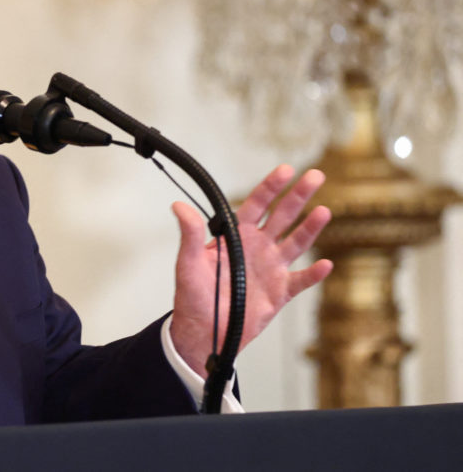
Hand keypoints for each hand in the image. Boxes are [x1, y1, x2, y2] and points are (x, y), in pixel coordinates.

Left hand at [169, 165, 332, 377]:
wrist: (203, 332)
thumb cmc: (193, 296)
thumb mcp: (189, 263)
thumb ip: (190, 234)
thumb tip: (178, 206)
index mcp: (236, 237)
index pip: (256, 205)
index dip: (270, 187)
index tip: (286, 170)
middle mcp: (257, 248)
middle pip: (282, 217)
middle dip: (298, 196)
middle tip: (316, 176)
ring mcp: (271, 269)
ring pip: (296, 243)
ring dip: (310, 228)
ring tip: (323, 211)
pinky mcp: (279, 293)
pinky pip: (301, 281)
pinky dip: (313, 274)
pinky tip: (326, 264)